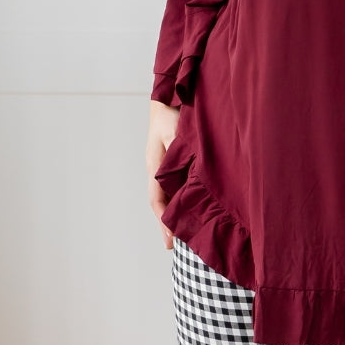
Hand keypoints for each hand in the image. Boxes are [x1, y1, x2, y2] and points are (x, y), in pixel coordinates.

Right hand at [146, 100, 180, 248]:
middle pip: (161, 202)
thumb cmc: (173, 115)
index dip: (164, 222)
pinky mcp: (171, 160)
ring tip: (183, 232)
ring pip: (167, 194)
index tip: (170, 242)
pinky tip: (189, 204)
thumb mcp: (176, 134)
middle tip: (174, 247)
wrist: (169, 98)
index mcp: (154, 167)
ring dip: (173, 211)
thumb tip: (184, 180)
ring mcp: (163, 165)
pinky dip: (180, 197)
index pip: (157, 201)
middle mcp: (156, 169)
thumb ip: (179, 155)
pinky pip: (174, 184)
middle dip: (167, 223)